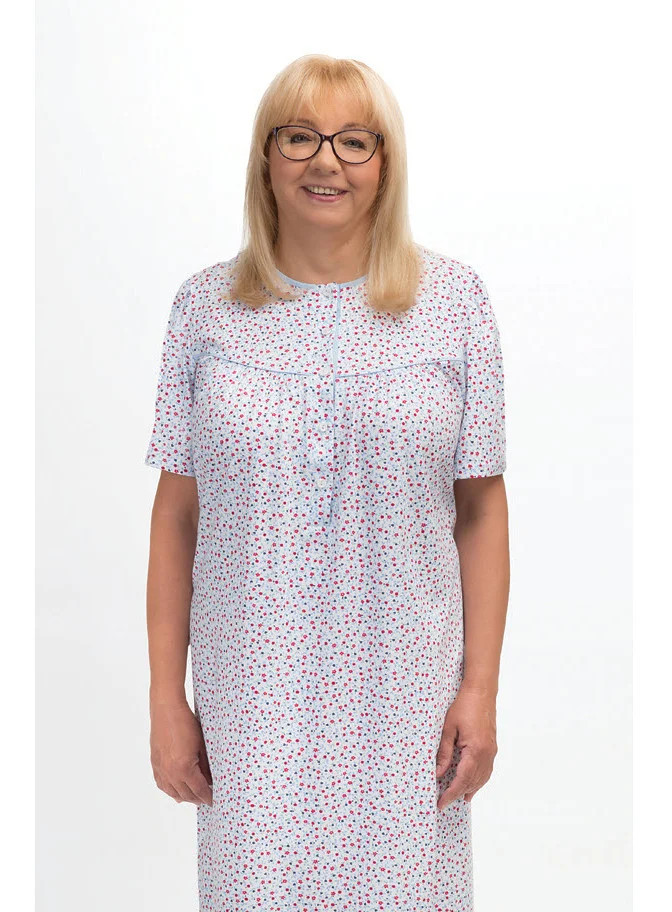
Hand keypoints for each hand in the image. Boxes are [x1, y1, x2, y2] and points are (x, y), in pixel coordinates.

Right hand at [150, 700, 212, 805]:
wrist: (167, 710)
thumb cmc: (186, 724)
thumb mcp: (201, 745)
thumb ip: (206, 766)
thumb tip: (210, 781)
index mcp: (184, 768)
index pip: (199, 790)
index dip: (208, 797)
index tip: (214, 800)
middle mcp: (170, 773)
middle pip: (186, 795)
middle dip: (197, 799)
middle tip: (206, 799)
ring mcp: (160, 770)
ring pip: (173, 793)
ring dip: (184, 797)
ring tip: (194, 797)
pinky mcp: (154, 764)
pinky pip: (162, 785)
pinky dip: (171, 791)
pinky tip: (176, 791)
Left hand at [435, 686, 496, 810]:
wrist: (481, 692)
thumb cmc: (463, 706)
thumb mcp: (448, 729)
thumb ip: (444, 753)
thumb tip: (438, 773)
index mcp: (476, 751)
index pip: (462, 780)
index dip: (451, 794)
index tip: (441, 803)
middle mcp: (487, 755)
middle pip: (472, 782)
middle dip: (458, 794)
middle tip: (444, 802)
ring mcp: (492, 752)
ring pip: (481, 778)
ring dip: (469, 789)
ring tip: (457, 799)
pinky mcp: (492, 748)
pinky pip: (486, 771)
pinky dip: (479, 781)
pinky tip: (472, 785)